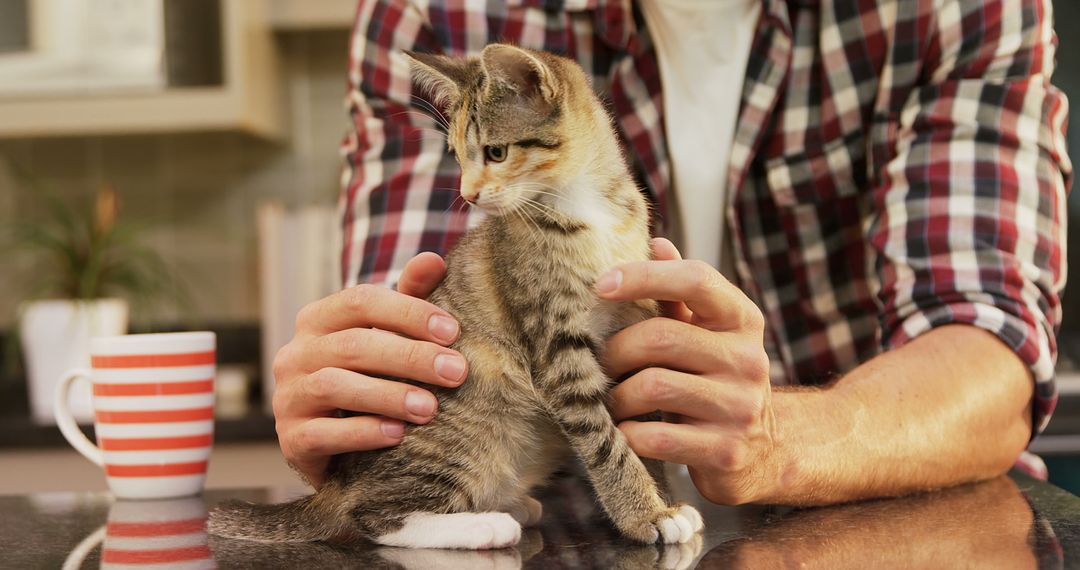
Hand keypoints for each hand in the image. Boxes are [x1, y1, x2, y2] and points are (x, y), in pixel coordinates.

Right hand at [271, 253, 467, 487]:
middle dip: (410, 357)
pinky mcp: (292, 440)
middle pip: (353, 345)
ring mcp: (288, 397)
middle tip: (456, 372)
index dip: (408, 312)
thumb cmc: (367, 377)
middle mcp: (295, 354)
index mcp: (318, 319)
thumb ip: (408, 299)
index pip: (360, 301)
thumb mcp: (386, 337)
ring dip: (388, 395)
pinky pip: (323, 434)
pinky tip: (398, 435)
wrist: (334, 443)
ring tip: (431, 408)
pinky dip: (363, 433)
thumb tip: (433, 260)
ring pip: (334, 386)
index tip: (453, 331)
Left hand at [599, 238, 779, 504]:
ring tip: (612, 401)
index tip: (600, 285)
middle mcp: (747, 359)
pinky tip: (624, 432)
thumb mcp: (709, 333)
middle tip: (599, 365)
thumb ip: (682, 293)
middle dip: (616, 352)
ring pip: (652, 386)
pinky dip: (627, 434)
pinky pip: (655, 437)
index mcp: (741, 319)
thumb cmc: (718, 381)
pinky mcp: (725, 451)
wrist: (765, 452)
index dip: (643, 276)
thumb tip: (657, 243)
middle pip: (660, 338)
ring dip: (617, 396)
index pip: (695, 280)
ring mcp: (740, 407)